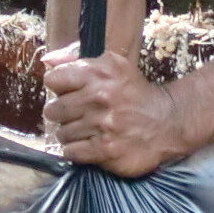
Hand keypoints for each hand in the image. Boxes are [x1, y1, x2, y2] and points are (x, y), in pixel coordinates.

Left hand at [39, 42, 186, 177]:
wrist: (166, 122)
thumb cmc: (134, 93)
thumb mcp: (112, 66)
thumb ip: (77, 60)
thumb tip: (47, 61)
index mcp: (98, 73)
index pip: (53, 80)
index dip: (59, 87)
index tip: (69, 93)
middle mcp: (99, 97)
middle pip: (53, 109)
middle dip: (62, 113)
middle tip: (77, 115)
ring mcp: (102, 126)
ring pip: (61, 133)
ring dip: (71, 133)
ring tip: (87, 130)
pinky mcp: (105, 150)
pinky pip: (71, 152)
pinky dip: (76, 150)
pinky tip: (88, 144)